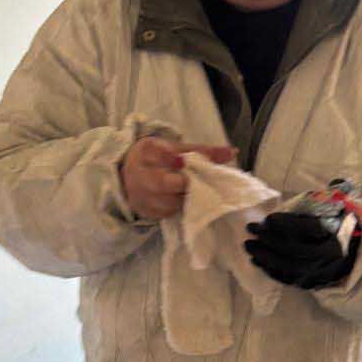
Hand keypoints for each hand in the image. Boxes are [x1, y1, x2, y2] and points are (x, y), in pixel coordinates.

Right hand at [120, 138, 235, 220]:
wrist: (128, 175)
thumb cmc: (158, 159)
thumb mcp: (177, 149)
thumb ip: (204, 151)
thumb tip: (233, 152)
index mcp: (147, 151)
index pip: (162, 155)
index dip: (175, 160)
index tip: (183, 162)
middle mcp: (139, 173)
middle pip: (162, 182)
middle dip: (182, 184)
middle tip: (190, 182)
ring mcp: (140, 195)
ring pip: (169, 201)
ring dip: (184, 197)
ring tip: (189, 190)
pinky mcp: (146, 211)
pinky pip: (168, 212)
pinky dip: (178, 207)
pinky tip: (181, 200)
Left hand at [245, 211, 359, 289]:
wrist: (350, 257)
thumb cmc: (335, 230)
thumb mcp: (328, 216)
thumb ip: (311, 211)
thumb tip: (281, 213)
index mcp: (334, 235)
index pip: (306, 229)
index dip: (285, 223)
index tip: (269, 218)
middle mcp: (327, 256)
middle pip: (293, 249)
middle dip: (268, 239)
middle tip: (251, 229)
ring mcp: (318, 272)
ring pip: (288, 266)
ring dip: (264, 256)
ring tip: (249, 245)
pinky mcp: (310, 283)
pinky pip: (286, 279)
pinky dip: (269, 269)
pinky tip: (257, 260)